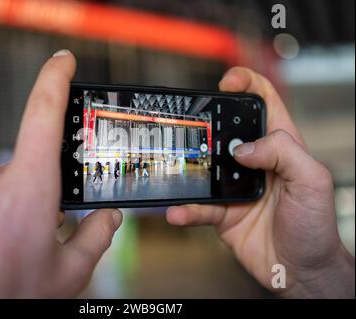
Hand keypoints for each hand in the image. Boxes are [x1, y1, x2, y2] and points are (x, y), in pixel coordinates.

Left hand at [0, 50, 121, 297]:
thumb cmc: (12, 300)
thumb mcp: (69, 273)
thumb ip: (96, 237)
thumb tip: (110, 217)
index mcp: (28, 189)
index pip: (42, 115)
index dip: (55, 80)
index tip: (65, 61)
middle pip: (30, 171)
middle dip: (44, 195)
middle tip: (48, 232)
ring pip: (4, 193)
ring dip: (18, 214)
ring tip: (19, 253)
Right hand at [166, 67, 354, 297]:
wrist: (300, 271)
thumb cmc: (316, 226)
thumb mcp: (313, 181)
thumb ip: (284, 153)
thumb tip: (244, 148)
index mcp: (281, 147)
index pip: (264, 103)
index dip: (247, 85)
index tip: (228, 82)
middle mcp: (255, 163)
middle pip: (226, 130)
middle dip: (208, 122)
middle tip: (193, 124)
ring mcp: (234, 187)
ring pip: (205, 168)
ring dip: (189, 168)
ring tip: (177, 168)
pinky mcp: (221, 212)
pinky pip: (198, 206)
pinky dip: (186, 209)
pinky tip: (179, 211)